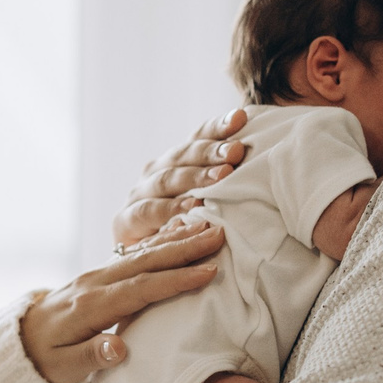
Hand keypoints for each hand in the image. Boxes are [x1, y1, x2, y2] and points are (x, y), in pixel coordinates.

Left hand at [20, 220, 225, 382]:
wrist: (19, 341)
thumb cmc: (44, 359)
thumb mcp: (64, 367)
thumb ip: (91, 357)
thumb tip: (118, 349)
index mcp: (90, 307)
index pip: (140, 289)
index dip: (175, 280)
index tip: (209, 271)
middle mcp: (94, 284)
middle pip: (145, 262)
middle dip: (183, 248)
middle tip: (219, 234)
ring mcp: (96, 275)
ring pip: (141, 254)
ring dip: (175, 240)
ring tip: (207, 227)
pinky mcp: (99, 275)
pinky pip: (133, 255)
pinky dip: (158, 241)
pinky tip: (178, 231)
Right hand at [112, 109, 248, 246]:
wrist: (138, 264)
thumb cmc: (182, 229)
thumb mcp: (203, 202)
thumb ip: (222, 183)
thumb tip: (257, 161)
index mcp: (174, 162)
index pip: (197, 137)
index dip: (217, 127)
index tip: (241, 117)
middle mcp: (155, 172)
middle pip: (183, 155)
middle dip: (210, 151)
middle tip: (236, 150)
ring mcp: (138, 195)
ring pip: (167, 179)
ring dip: (195, 177)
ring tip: (222, 175)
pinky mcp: (125, 220)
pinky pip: (149, 211)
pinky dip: (171, 208)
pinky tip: (192, 206)